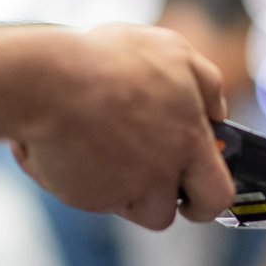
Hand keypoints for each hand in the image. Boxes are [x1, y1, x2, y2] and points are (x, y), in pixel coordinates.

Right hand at [12, 24, 234, 229]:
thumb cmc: (108, 62)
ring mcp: (119, 190)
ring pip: (124, 205)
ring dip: (116, 187)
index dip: (207, 198)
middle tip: (148, 183)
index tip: (196, 193)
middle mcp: (158, 174)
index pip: (217, 194)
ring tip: (101, 150)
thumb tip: (217, 111)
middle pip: (165, 214)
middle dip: (159, 204)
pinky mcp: (82, 196)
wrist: (47, 83)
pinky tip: (69, 145)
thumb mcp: (172, 51)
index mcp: (187, 142)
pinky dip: (78, 176)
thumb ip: (205, 83)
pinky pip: (86, 195)